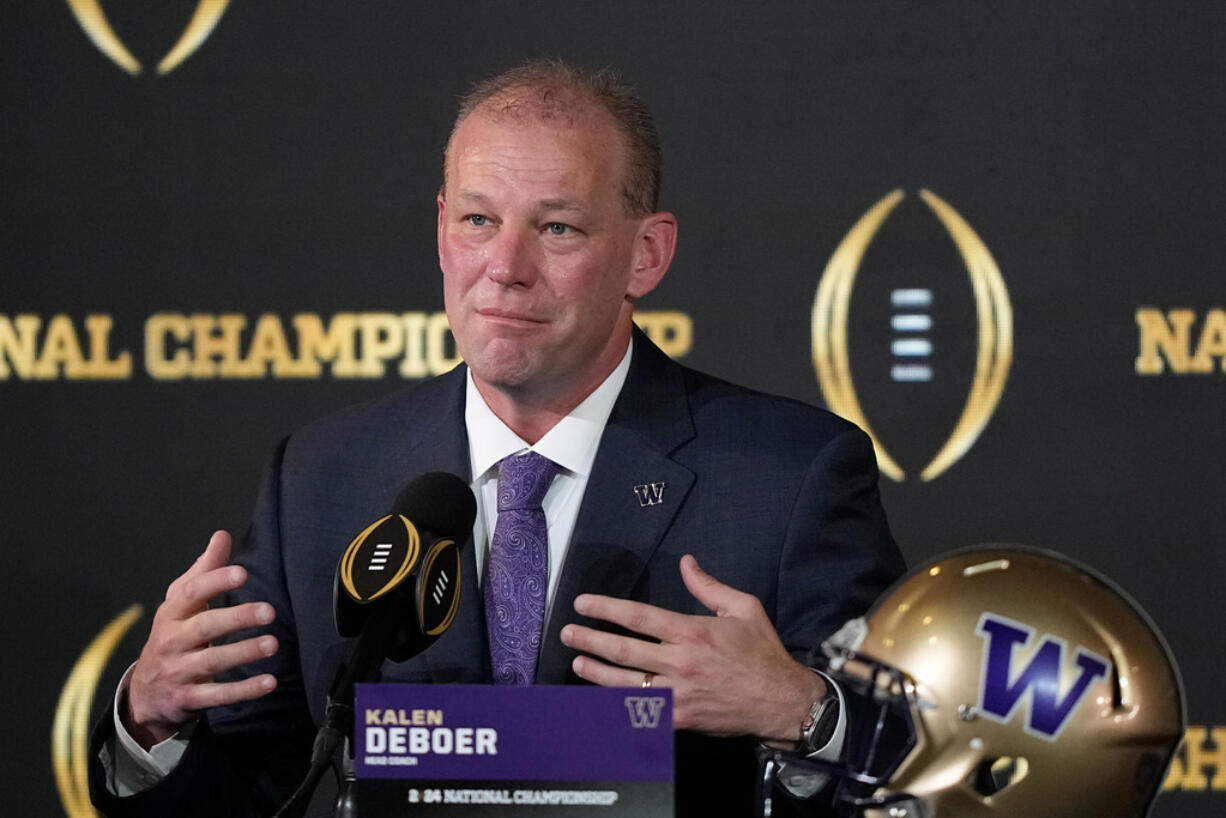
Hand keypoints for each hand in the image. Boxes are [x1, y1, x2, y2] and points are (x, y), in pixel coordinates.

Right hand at [124, 530, 278, 748]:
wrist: (145, 694)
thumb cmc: (173, 637)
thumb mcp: (180, 604)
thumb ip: (203, 571)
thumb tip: (222, 535)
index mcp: (172, 614)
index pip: (191, 594)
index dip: (215, 582)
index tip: (243, 573)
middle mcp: (172, 642)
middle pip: (204, 627)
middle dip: (236, 618)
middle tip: (270, 611)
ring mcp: (178, 672)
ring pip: (210, 662)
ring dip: (243, 653)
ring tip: (273, 644)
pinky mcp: (188, 700)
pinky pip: (217, 696)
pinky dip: (243, 690)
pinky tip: (268, 682)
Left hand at [559, 554, 825, 743]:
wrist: (781, 701)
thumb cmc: (762, 652)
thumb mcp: (743, 608)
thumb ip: (709, 586)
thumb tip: (686, 562)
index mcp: (692, 632)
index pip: (639, 617)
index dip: (606, 608)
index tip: (583, 604)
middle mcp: (680, 663)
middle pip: (624, 651)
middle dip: (590, 640)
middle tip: (567, 633)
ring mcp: (678, 694)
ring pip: (625, 684)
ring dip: (596, 673)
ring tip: (577, 663)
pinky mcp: (681, 719)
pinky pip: (642, 714)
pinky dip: (618, 708)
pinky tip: (601, 701)